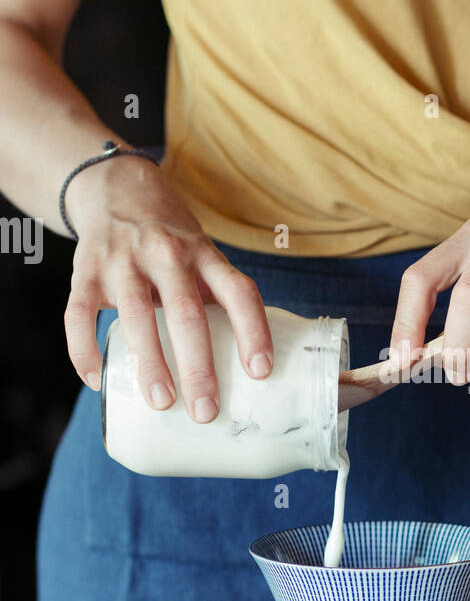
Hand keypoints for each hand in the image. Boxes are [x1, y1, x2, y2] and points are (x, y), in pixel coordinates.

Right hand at [64, 156, 272, 420]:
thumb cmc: (171, 240)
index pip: (238, 292)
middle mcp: (167, 254)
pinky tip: (97, 380)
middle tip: (206, 411)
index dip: (253, 331)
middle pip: (187, 312)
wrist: (117, 189)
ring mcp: (123, 260)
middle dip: (198, 366)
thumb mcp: (202, 256)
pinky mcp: (85, 270)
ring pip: (137, 314)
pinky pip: (80, 314)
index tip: (259, 372)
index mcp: (204, 255)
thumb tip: (243, 370)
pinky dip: (85, 350)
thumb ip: (218, 299)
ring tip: (162, 403)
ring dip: (150, 362)